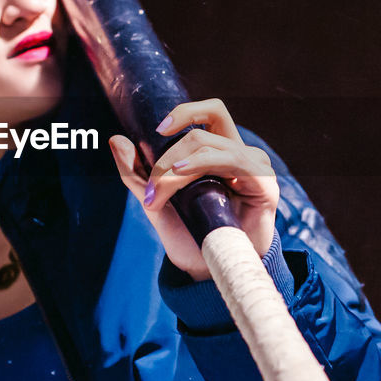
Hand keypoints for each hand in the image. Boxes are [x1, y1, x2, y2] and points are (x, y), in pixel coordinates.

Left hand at [107, 98, 278, 280]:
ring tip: (160, 194)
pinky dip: (202, 163)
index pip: (210, 112)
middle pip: (208, 122)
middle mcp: (240, 154)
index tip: (158, 129)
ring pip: (210, 144)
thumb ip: (136, 172)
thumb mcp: (156, 200)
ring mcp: (255, 168)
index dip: (186, 111)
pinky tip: (183, 175)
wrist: (206, 270)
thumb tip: (116, 140)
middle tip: (152, 186)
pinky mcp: (265, 185)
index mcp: (220, 151)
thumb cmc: (189, 233)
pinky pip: (233, 160)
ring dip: (176, 167)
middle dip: (170, 153)